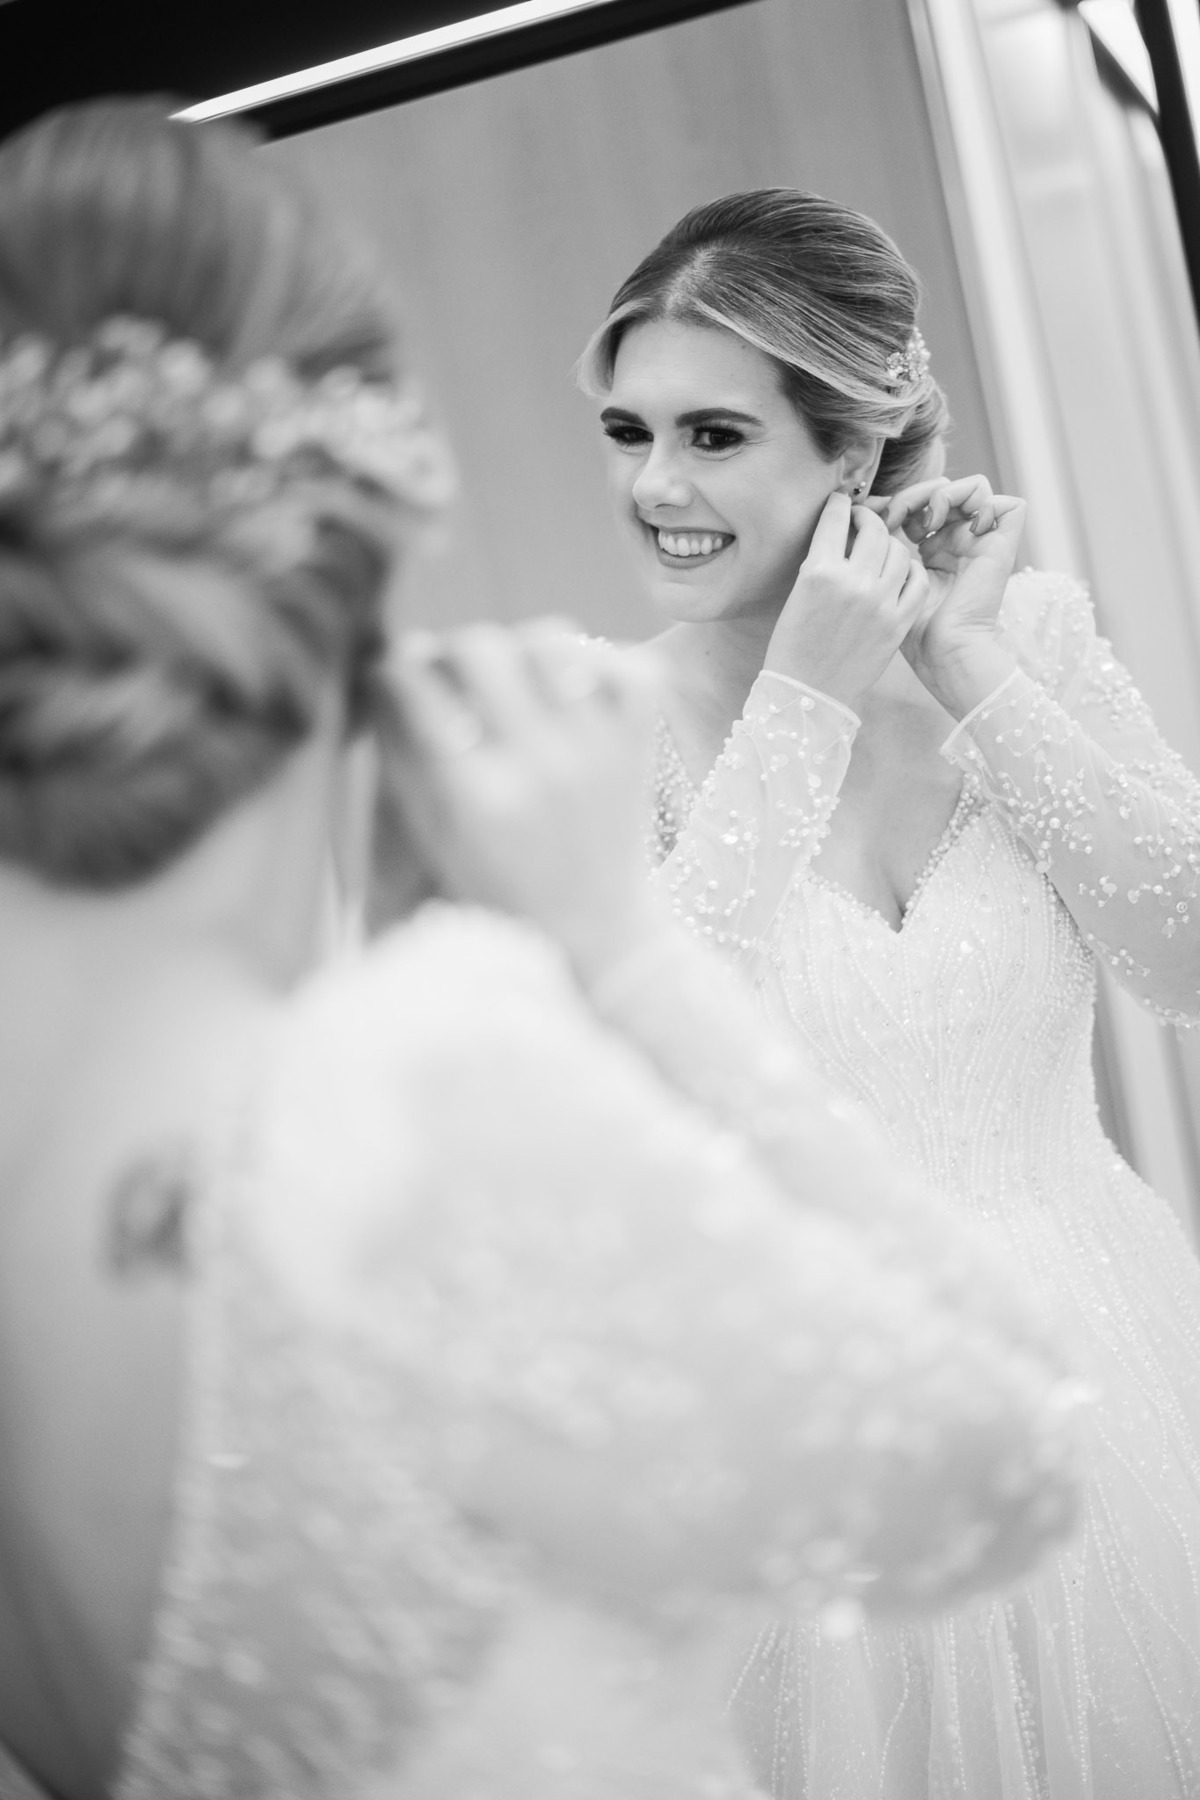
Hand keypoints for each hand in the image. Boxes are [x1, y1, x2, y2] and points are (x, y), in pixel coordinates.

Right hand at [387, 619, 667, 983]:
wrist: (592, 933)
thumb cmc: (492, 886)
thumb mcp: (429, 834)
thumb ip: (400, 748)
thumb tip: (382, 667)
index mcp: (474, 800)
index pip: (414, 686)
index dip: (391, 671)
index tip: (391, 677)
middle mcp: (539, 770)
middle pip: (480, 646)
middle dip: (451, 652)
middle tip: (450, 677)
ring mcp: (597, 753)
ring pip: (550, 638)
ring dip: (520, 648)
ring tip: (511, 680)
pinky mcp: (640, 744)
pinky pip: (622, 662)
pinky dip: (593, 661)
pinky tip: (566, 688)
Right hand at [763, 492, 929, 712]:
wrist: (807, 695)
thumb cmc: (793, 647)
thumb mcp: (797, 596)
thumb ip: (821, 564)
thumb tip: (842, 535)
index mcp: (819, 572)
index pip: (835, 518)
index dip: (839, 504)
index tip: (841, 502)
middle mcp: (853, 582)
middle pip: (873, 529)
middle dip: (868, 517)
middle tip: (863, 520)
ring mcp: (880, 603)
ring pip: (899, 551)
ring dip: (890, 543)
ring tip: (882, 548)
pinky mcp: (898, 623)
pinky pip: (917, 581)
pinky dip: (912, 570)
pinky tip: (903, 571)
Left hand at [870, 474, 1023, 715]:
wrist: (942, 653)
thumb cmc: (911, 629)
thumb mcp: (888, 576)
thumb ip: (881, 543)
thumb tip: (861, 508)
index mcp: (936, 550)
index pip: (922, 503)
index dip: (899, 502)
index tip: (875, 521)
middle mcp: (961, 543)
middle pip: (945, 490)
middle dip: (916, 494)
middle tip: (895, 515)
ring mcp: (984, 543)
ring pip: (975, 488)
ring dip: (945, 494)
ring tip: (926, 522)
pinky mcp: (1004, 547)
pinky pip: (1007, 504)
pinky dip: (981, 502)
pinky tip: (954, 526)